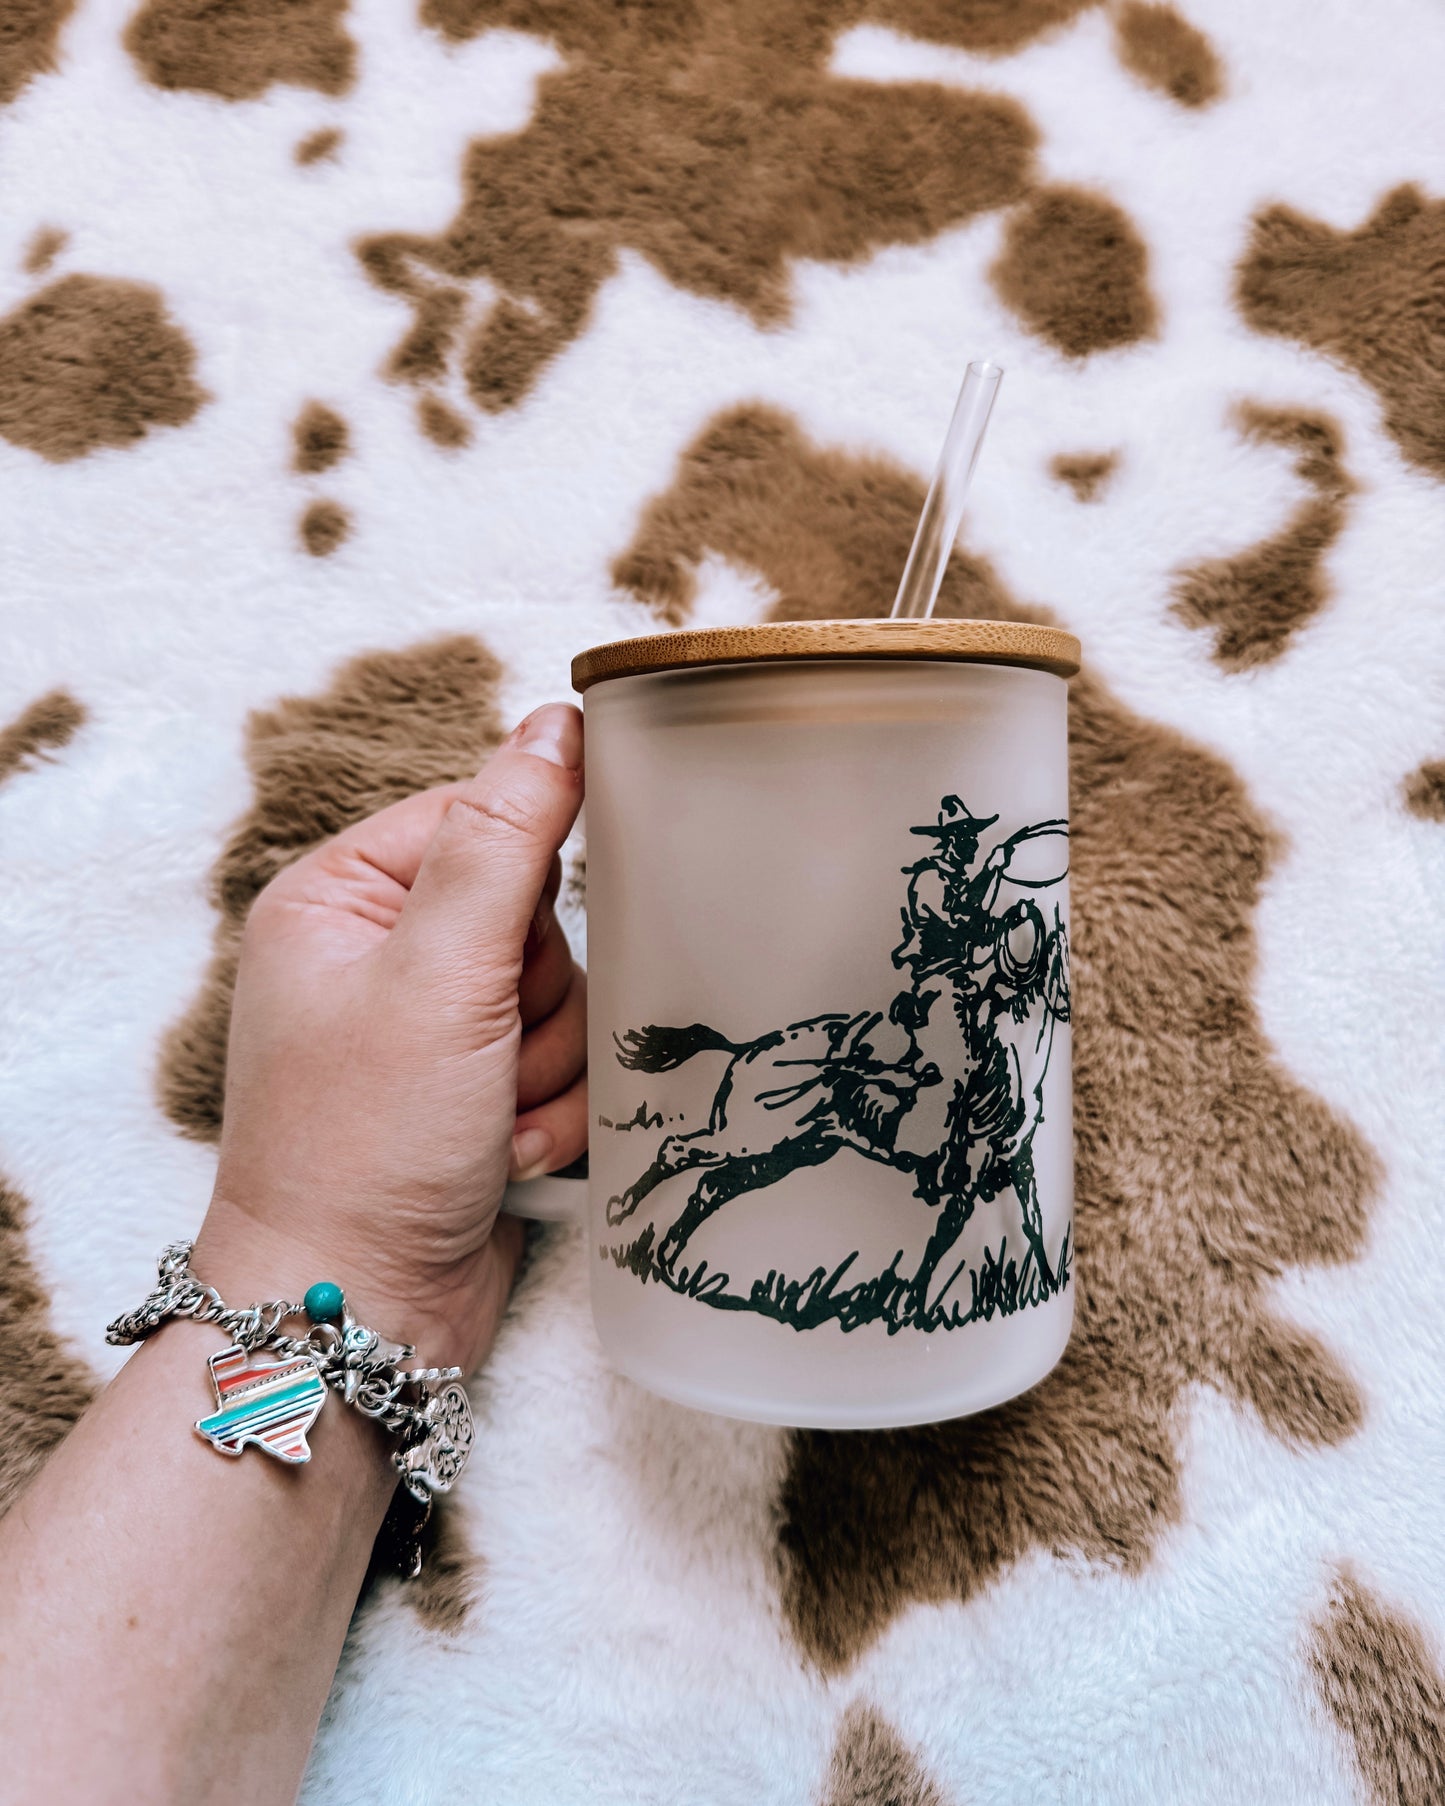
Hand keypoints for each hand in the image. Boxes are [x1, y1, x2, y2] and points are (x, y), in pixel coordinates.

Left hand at [192, 703, 585, 1372]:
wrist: (357, 1311)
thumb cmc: (364, 1147)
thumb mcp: (437, 977)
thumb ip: (504, 842)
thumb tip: (556, 725)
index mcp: (341, 898)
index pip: (480, 818)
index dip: (525, 882)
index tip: (514, 952)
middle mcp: (382, 954)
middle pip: (536, 914)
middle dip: (535, 1000)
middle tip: (486, 1059)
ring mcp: (432, 1027)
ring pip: (564, 993)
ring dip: (550, 1066)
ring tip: (492, 1122)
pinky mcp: (477, 1089)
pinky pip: (567, 1062)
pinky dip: (555, 1114)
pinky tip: (506, 1156)